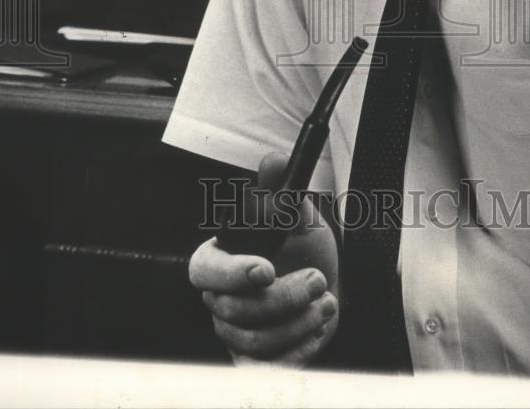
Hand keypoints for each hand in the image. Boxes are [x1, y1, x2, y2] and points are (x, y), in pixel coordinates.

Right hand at [189, 152, 339, 366]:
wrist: (324, 287)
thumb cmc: (302, 249)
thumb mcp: (299, 217)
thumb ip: (283, 192)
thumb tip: (274, 161)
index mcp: (219, 260)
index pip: (204, 270)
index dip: (231, 273)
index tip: (267, 268)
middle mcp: (220, 300)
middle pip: (233, 310)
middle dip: (282, 297)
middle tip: (318, 278)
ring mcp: (235, 334)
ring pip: (255, 341)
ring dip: (298, 321)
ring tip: (326, 299)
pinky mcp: (256, 362)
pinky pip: (269, 369)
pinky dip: (300, 349)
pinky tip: (320, 324)